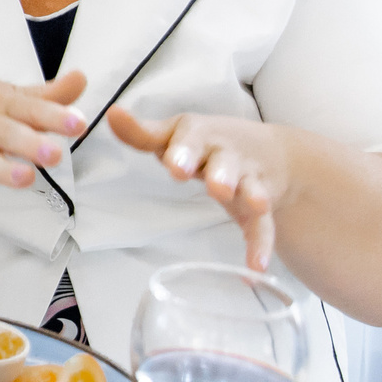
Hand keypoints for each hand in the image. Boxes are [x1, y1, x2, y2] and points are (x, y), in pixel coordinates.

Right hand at [0, 68, 87, 222]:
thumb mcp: (7, 97)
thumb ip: (48, 96)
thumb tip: (83, 79)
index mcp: (2, 103)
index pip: (31, 108)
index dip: (55, 116)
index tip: (79, 123)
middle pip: (8, 133)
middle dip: (30, 144)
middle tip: (54, 155)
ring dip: (4, 170)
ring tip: (25, 179)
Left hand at [108, 105, 288, 269]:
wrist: (269, 151)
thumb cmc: (204, 143)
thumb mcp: (174, 134)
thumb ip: (143, 133)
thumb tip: (111, 115)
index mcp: (198, 136)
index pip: (189, 139)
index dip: (181, 151)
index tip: (172, 164)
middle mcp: (225, 154)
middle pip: (224, 162)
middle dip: (219, 172)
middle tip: (214, 186)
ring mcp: (247, 178)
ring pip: (248, 186)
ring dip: (249, 195)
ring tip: (251, 205)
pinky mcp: (261, 204)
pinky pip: (262, 225)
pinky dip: (261, 244)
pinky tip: (257, 266)